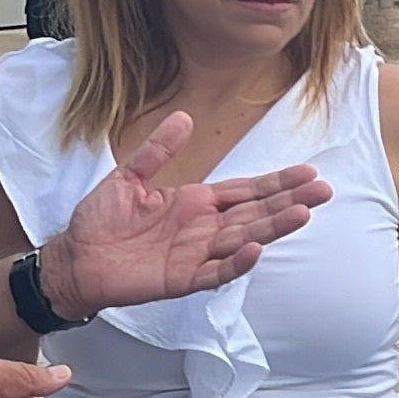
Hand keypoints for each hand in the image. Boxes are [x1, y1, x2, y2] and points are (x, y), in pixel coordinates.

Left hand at [44, 111, 333, 313]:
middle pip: (256, 213)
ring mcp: (196, 255)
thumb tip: (184, 117)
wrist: (74, 258)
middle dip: (289, 201)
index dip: (277, 182)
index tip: (308, 172)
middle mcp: (204, 229)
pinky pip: (215, 273)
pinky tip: (256, 249)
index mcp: (196, 202)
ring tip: (302, 214)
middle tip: (323, 191)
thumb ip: (157, 151)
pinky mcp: (181, 280)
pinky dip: (236, 263)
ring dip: (273, 228)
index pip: (246, 191)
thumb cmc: (100, 220)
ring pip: (244, 240)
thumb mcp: (129, 176)